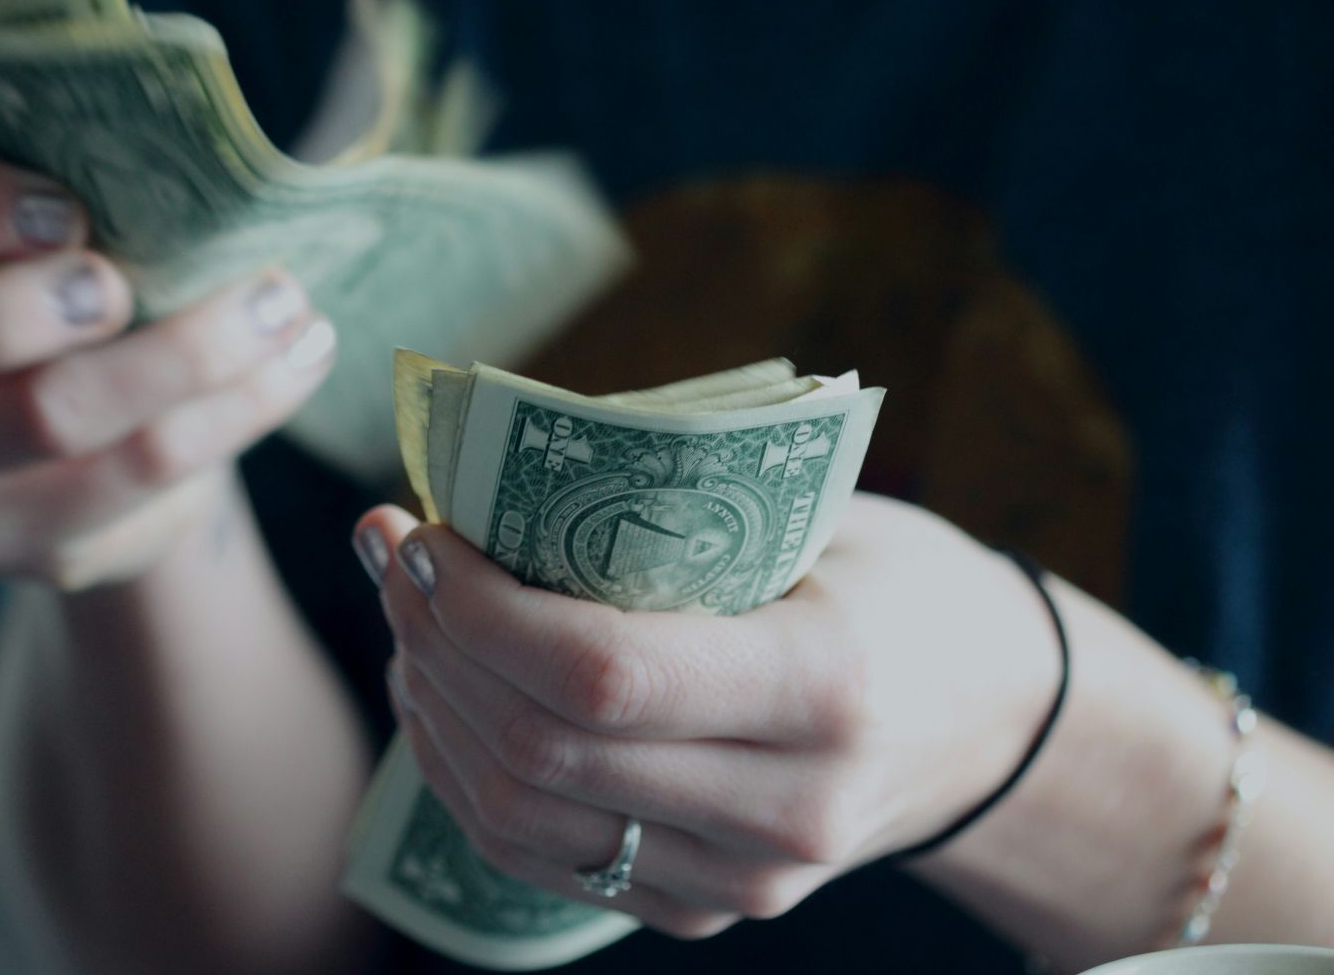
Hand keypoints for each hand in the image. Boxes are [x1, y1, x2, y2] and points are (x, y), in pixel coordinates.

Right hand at [0, 140, 336, 588]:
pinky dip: (230, 417)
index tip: (66, 208)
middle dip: (24, 307)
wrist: (79, 427)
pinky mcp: (3, 543)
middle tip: (128, 284)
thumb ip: (73, 168)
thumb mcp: (42, 212)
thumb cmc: (58, 274)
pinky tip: (292, 365)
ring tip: (283, 305)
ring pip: (44, 422)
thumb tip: (200, 144)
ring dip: (185, 357)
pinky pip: (129, 486)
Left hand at [353, 494, 1060, 938]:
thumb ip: (673, 509)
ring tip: (406, 617)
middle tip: (392, 554)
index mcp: (825, 687)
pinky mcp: (703, 910)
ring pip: (519, 817)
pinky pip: (539, 857)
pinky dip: (466, 773)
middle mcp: (785, 809)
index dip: (479, 609)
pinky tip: (442, 693)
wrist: (991, 723)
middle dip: (434, 643)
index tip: (421, 532)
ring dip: (433, 708)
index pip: (601, 674)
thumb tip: (488, 474)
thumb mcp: (821, 517)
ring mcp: (743, 880)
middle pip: (541, 750)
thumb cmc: (899, 586)